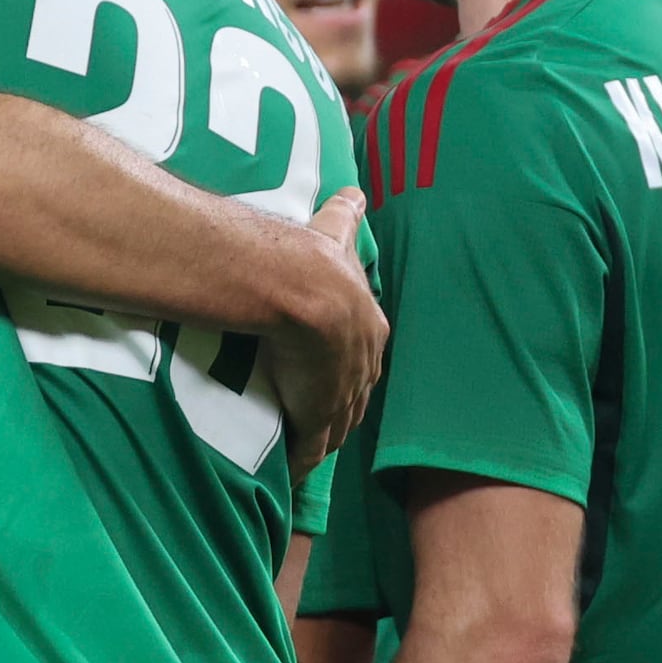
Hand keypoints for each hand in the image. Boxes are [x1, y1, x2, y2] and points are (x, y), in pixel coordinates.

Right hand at [255, 189, 383, 474]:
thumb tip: (356, 189)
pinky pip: (311, 448)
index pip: (363, 358)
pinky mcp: (318, 415)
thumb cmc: (314, 259)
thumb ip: (346, 215)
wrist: (299, 288)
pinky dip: (303, 462)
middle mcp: (363, 365)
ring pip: (338, 427)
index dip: (350, 370)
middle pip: (355, 397)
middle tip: (324, 420)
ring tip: (308, 450)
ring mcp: (343, 394)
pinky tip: (293, 473)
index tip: (336, 377)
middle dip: (342, 409)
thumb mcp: (336, 234)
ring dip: (324, 438)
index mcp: (369, 328)